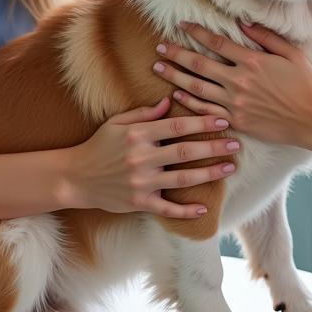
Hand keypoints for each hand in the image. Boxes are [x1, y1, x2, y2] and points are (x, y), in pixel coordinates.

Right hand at [67, 98, 239, 218]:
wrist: (75, 177)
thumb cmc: (99, 145)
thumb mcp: (118, 122)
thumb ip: (146, 113)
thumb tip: (171, 100)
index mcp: (139, 134)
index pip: (178, 126)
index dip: (203, 122)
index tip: (223, 119)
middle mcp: (142, 158)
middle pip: (186, 151)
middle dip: (214, 147)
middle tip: (236, 144)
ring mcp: (141, 182)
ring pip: (182, 179)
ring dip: (209, 174)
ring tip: (230, 168)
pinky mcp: (139, 203)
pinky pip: (167, 209)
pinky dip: (186, 211)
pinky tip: (204, 209)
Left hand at [152, 22, 311, 149]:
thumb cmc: (308, 85)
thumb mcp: (292, 54)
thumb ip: (267, 37)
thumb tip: (243, 23)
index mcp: (253, 61)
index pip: (216, 42)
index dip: (196, 32)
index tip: (181, 25)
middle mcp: (239, 81)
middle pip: (199, 64)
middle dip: (176, 54)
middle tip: (159, 47)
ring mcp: (236, 103)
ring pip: (198, 87)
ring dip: (175, 77)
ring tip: (159, 68)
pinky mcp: (237, 121)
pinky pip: (207, 110)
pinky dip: (190, 102)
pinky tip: (177, 95)